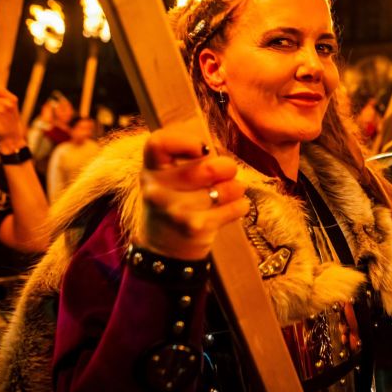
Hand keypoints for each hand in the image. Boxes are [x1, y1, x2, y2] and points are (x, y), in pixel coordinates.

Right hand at [141, 124, 249, 260]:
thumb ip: (185, 162)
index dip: (185, 141)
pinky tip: (236, 206)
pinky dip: (241, 205)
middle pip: (207, 167)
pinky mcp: (195, 227)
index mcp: (150, 171)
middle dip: (227, 167)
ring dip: (236, 187)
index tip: (203, 149)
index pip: (158, 143)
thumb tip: (217, 152)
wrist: (164, 251)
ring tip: (233, 190)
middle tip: (229, 170)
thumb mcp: (166, 180)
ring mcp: (176, 210)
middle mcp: (158, 190)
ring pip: (226, 187)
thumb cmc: (173, 204)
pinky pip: (235, 207)